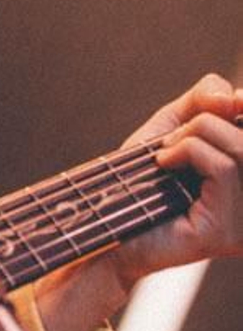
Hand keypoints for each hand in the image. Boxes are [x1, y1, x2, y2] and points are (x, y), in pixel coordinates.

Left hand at [112, 73, 242, 289]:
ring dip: (195, 134)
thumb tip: (235, 98)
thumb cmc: (138, 178)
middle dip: (211, 121)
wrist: (102, 224)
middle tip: (173, 138)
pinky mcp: (223, 233)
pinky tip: (163, 162)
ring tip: (165, 150)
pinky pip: (223, 169)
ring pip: (242, 148)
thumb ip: (204, 102)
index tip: (225, 103)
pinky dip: (188, 151)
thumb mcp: (173, 127)